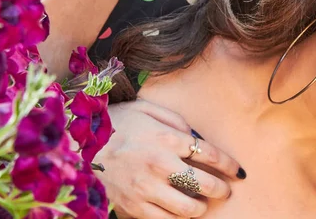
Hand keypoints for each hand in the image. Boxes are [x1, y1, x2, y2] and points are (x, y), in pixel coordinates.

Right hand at [95, 99, 243, 217]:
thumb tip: (194, 134)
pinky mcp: (134, 206)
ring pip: (187, 207)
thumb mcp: (145, 108)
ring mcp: (147, 188)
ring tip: (203, 203)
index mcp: (166, 138)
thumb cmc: (115, 124)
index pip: (209, 154)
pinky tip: (181, 213)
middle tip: (226, 190)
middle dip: (221, 189)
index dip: (229, 164)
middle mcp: (160, 164)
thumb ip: (174, 119)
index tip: (238, 170)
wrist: (77, 147)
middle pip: (204, 183)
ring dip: (201, 207)